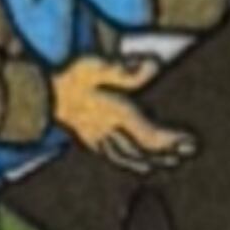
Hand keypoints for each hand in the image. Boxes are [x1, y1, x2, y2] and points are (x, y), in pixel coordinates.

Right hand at [52, 55, 191, 168]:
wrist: (39, 92)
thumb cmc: (69, 78)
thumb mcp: (95, 66)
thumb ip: (124, 69)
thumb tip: (153, 64)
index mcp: (113, 115)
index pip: (148, 134)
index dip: (171, 141)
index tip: (190, 142)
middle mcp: (108, 131)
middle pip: (143, 149)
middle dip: (166, 152)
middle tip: (188, 152)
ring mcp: (97, 138)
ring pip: (129, 157)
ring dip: (151, 160)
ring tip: (169, 162)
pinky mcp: (90, 139)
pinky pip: (113, 157)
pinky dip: (129, 163)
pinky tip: (137, 165)